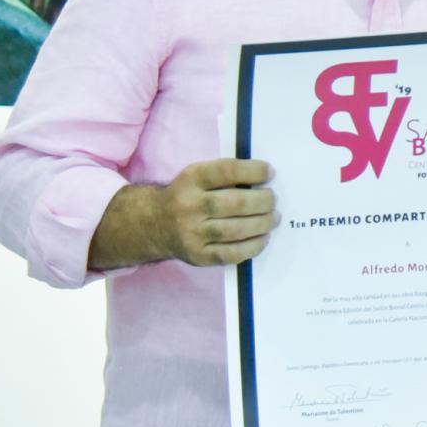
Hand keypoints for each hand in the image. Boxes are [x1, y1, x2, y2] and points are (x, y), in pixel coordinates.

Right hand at [157, 158, 277, 266]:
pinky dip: (253, 246)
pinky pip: (231, 254)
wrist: (153, 224)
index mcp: (191, 180)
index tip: (269, 172)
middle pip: (236, 203)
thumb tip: (265, 178)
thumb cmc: (187, 196)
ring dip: (263, 224)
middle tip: (273, 200)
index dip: (253, 171)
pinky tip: (263, 238)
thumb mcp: (197, 176)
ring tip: (273, 218)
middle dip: (263, 201)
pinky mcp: (198, 256)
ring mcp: (192, 234)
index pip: (226, 171)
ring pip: (236, 230)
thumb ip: (226, 175)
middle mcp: (189, 206)